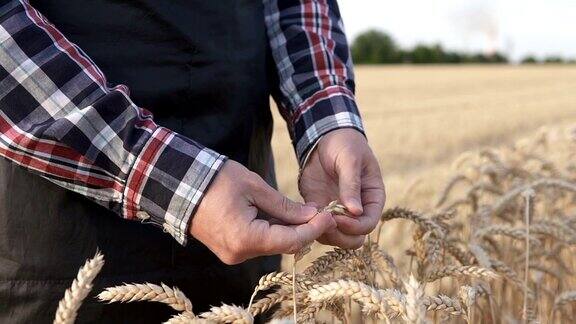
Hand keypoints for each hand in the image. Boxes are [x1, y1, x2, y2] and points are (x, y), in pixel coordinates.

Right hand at [189, 160, 335, 264]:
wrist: (180, 184)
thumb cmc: (216, 180)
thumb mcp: (254, 186)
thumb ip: (284, 206)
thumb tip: (311, 215)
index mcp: (245, 238)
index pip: (290, 240)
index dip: (314, 229)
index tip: (329, 215)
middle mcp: (239, 253)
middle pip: (283, 245)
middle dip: (304, 230)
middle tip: (321, 212)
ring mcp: (232, 254)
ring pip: (272, 245)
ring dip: (289, 230)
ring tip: (304, 211)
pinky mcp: (229, 249)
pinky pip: (258, 243)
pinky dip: (273, 231)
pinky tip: (283, 216)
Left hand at [299, 128, 385, 248]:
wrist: (325, 137)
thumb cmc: (344, 144)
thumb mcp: (349, 160)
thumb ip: (351, 185)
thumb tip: (356, 212)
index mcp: (372, 198)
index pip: (368, 224)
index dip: (355, 227)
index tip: (338, 218)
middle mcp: (357, 210)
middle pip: (353, 238)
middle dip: (339, 235)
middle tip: (323, 223)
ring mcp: (338, 211)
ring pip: (335, 236)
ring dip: (323, 232)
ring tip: (311, 217)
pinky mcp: (320, 208)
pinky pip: (317, 226)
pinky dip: (310, 225)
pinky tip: (303, 213)